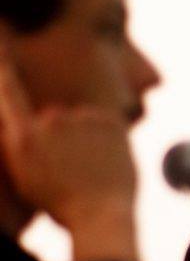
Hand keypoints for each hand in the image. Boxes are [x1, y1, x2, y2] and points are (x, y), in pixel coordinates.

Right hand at [0, 39, 136, 260]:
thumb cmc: (64, 206)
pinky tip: (107, 162)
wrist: (101, 216)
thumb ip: (25, 143)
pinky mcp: (108, 120)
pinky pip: (107, 125)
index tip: (2, 44)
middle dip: (64, 138)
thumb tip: (38, 120)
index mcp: (23, 138)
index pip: (9, 92)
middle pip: (55, 118)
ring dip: (88, 140)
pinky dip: (108, 140)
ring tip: (92, 170)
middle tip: (73, 169)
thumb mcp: (29, 176)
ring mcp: (80, 119)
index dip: (5, 69)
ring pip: (83, 124)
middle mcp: (49, 122)